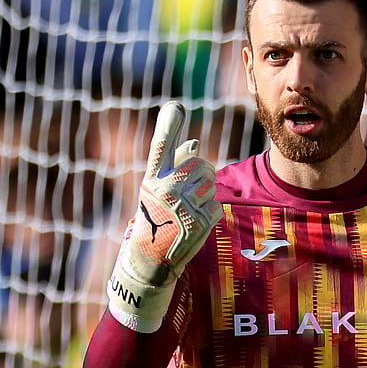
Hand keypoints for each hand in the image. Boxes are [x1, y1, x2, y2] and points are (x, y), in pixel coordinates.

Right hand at [108, 102, 222, 331]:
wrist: (149, 260)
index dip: (168, 126)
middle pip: (198, 162)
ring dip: (206, 191)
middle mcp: (165, 190)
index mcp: (151, 179)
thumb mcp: (155, 191)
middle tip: (192, 186)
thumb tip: (194, 143)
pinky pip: (216, 204)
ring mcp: (183, 206)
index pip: (160, 147)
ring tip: (190, 206)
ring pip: (210, 181)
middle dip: (201, 170)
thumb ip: (173, 167)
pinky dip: (210, 212)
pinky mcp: (199, 222)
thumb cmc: (153, 220)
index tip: (175, 107)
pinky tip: (195, 223)